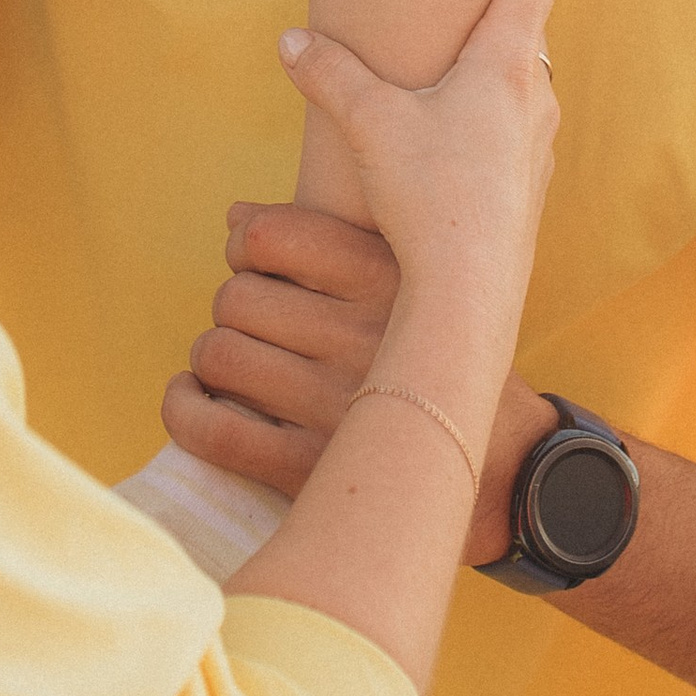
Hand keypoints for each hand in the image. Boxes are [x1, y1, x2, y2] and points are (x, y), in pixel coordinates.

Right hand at [162, 0, 559, 526]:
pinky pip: (517, 124)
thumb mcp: (371, 126)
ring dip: (505, 51)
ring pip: (526, 78)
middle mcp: (533, 96)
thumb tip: (292, 40)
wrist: (473, 293)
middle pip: (533, 22)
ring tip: (474, 39)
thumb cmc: (431, 198)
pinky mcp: (527, 186)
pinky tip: (463, 124)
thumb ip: (330, 76)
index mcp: (505, 64)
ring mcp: (536, 144)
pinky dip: (496, 102)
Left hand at [166, 216, 560, 564]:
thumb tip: (236, 217)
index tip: (258, 263)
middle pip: (237, 296)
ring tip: (233, 367)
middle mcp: (364, 336)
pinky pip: (211, 428)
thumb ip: (335, 248)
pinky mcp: (309, 471)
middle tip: (257, 328)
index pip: (274, 235)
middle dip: (234, 308)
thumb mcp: (423, 286)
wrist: (510, 478)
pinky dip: (184, 409)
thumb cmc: (449, 366)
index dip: (247, 245)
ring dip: (212, 359)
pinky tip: (193, 399)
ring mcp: (335, 405)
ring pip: (218, 353)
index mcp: (392, 280)